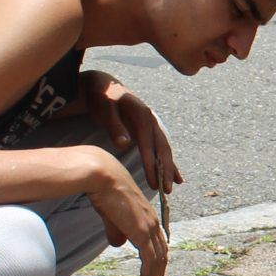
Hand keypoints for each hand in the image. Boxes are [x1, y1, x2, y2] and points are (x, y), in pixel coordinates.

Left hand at [83, 73, 179, 193]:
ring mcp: (151, 124)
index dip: (152, 165)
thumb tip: (124, 143)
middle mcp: (151, 121)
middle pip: (162, 149)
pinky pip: (160, 146)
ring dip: (169, 168)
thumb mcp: (105, 108)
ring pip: (164, 149)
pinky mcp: (148, 129)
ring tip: (173, 186)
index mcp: (142, 116)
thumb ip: (114, 126)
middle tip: (167, 191)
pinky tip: (173, 173)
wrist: (103, 84)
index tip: (154, 183)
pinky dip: (167, 160)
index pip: (149, 146)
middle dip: (166, 170)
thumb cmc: (102, 97)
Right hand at [84, 151, 168, 275]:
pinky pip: (150, 263)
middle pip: (162, 258)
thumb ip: (116, 229)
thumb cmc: (102, 190)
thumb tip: (117, 244)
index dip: (154, 265)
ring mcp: (150, 228)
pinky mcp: (143, 233)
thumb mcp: (111, 214)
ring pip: (158, 264)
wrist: (101, 175)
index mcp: (147, 218)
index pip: (157, 247)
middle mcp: (153, 224)